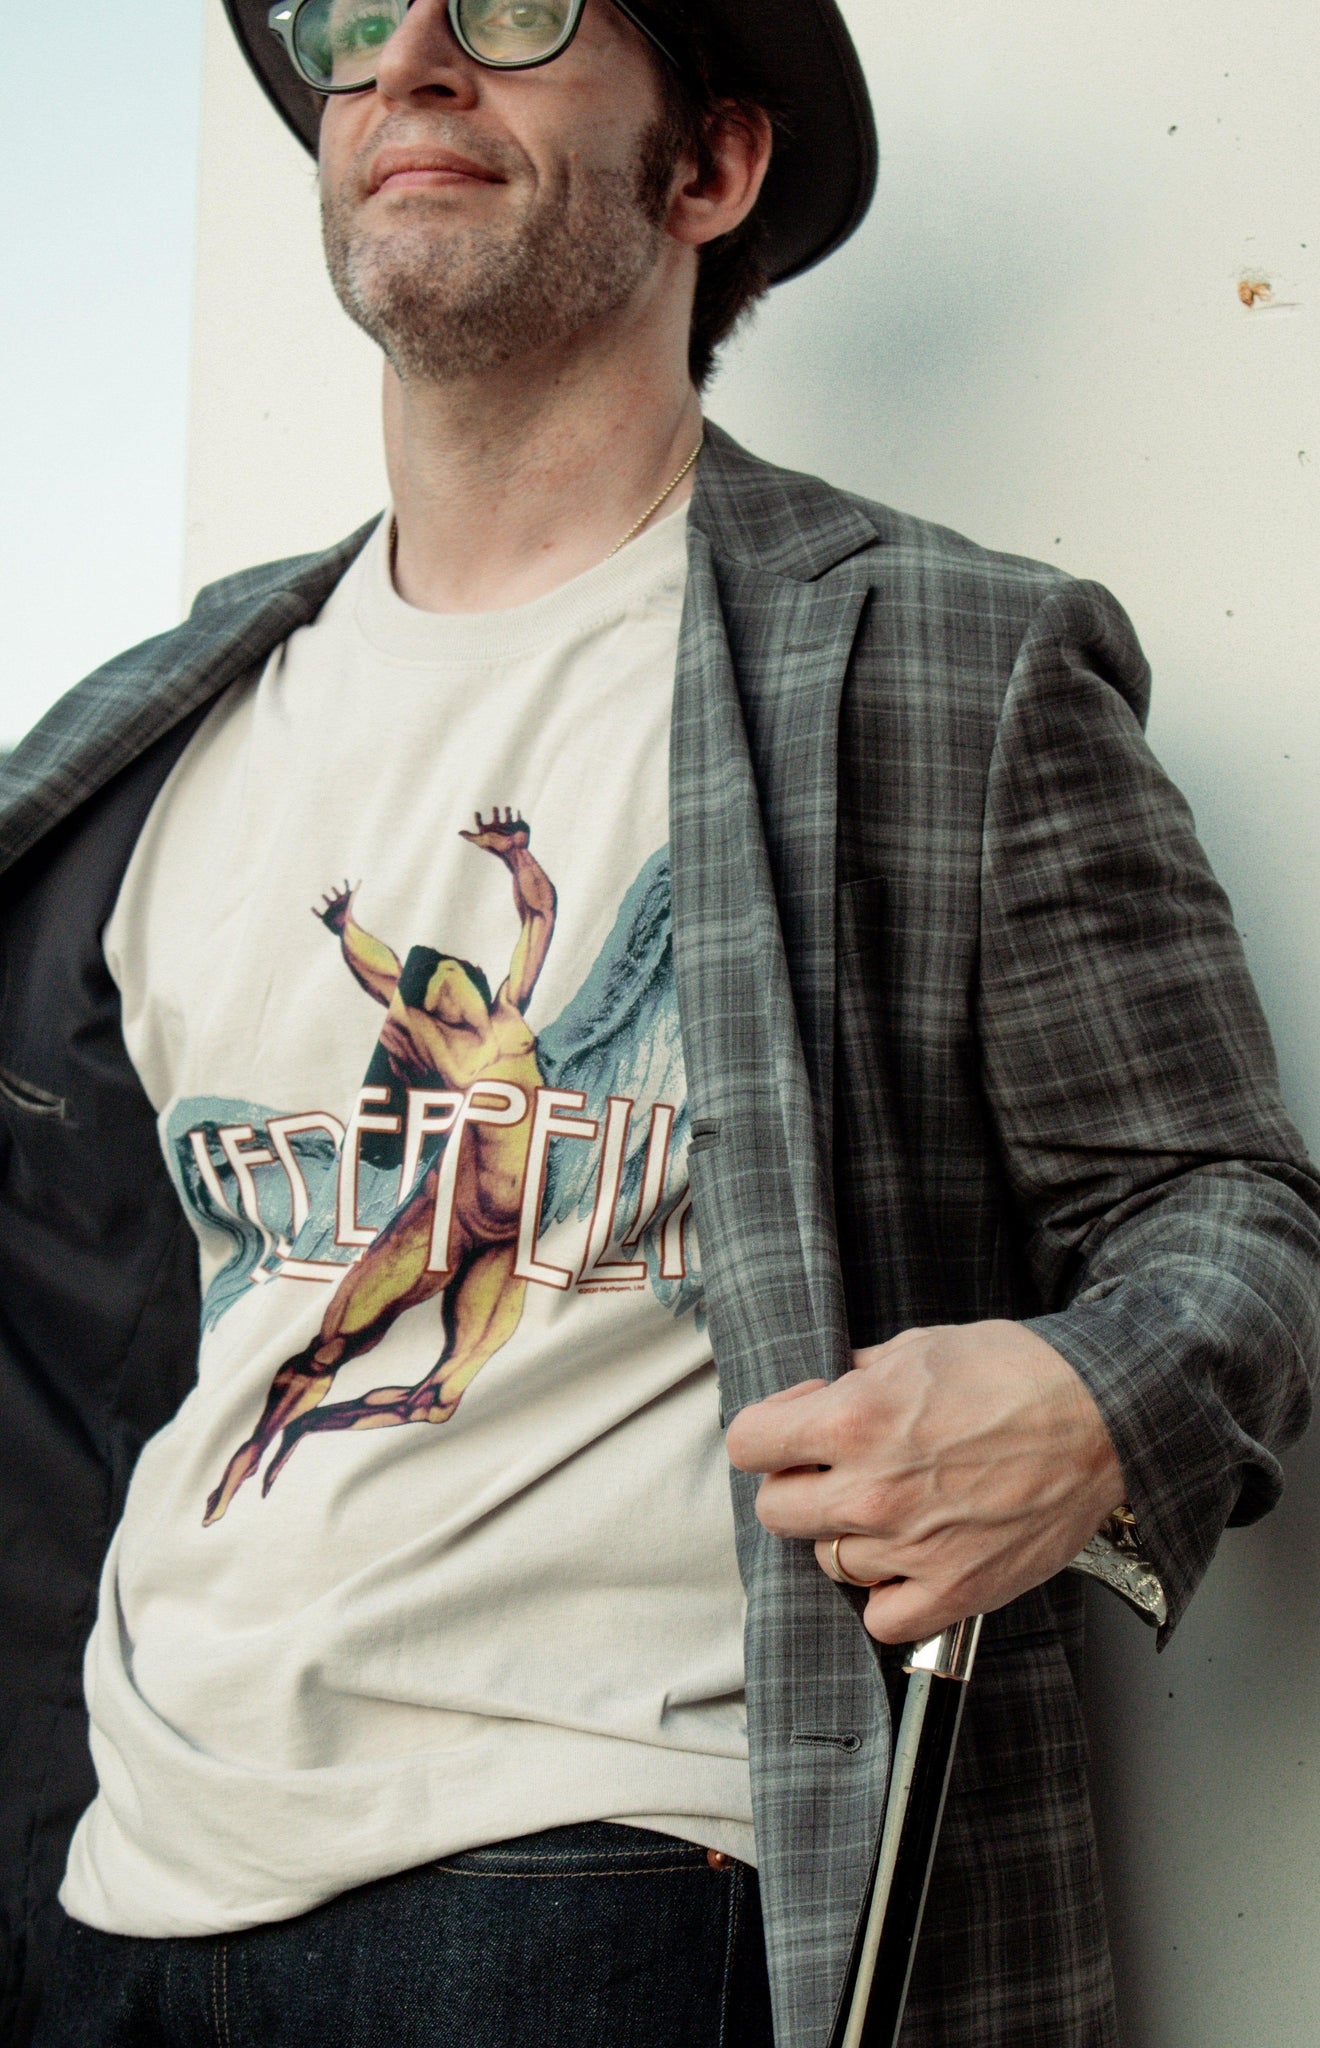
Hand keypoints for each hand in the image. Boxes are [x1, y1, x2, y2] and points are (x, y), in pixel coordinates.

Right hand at [314, 878, 357, 932]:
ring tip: (323, 894)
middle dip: (334, 892)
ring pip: (328, 904)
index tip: (345, 879)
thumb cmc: (348, 914)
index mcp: (343, 902)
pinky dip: (315, 911)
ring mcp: (331, 912)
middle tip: (332, 887)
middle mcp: (337, 906)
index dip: (345, 885)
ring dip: (326, 899)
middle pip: (336, 898)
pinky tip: (311, 907)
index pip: (344, 892)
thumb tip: (360, 879)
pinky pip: (319, 914)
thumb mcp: (351, 899)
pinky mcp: (325, 919)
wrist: (344, 927)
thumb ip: (356, 889)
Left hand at [460, 807, 529, 857]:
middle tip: (494, 808)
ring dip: (507, 812)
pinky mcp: (518, 826)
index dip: (478, 819)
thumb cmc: (497, 847)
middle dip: (495, 813)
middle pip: (496, 820)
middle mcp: (499, 829)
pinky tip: (517, 811)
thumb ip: (471, 836)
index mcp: (490, 832)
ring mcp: (510, 828)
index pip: (481, 825)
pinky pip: (518, 819)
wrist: (514, 850)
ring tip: (507, 808)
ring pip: (508, 818)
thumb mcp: (482, 840)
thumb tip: (459, 832)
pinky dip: (518, 815)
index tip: (476, 813)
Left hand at [724, 1320, 1124, 1644]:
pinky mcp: (955, 1589)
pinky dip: (889, 1596)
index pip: (748, 1444)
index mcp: (853, 1420)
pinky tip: (909, 1562)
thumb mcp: (917, 1346)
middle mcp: (871, 1490)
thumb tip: (819, 1396)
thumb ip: (854, 1376)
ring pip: (827, 1562)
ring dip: (847, 1538)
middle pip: (775, 1511)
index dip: (767, 1432)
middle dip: (797, 1486)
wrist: (1103, 1414)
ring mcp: (910, 1548)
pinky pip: (882, 1619)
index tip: (791, 1431)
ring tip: (891, 1510)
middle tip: (834, 1473)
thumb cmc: (1018, 1374)